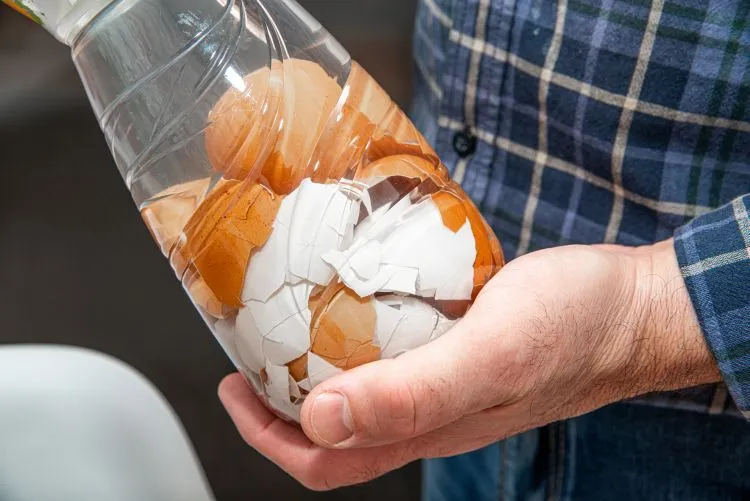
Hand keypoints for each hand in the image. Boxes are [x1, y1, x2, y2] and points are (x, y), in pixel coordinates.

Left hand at [218, 240, 719, 489]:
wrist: (630, 307)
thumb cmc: (574, 329)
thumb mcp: (490, 357)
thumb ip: (412, 394)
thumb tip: (321, 419)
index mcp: (428, 425)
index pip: (326, 459)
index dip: (267, 437)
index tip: (232, 390)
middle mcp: (429, 409)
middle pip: (334, 427)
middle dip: (278, 401)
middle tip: (248, 352)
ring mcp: (445, 378)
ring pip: (361, 388)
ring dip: (315, 365)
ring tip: (287, 320)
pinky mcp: (460, 344)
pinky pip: (394, 349)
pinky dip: (358, 331)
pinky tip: (353, 294)